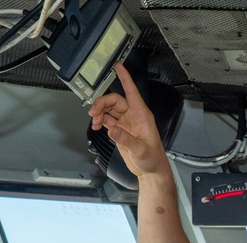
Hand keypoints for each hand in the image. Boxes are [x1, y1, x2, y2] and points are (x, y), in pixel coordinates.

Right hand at [88, 63, 168, 177]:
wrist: (150, 170)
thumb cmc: (152, 159)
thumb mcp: (141, 150)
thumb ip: (126, 140)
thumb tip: (112, 130)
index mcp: (142, 115)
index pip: (132, 91)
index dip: (125, 78)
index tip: (118, 66)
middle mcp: (133, 116)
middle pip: (114, 100)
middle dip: (102, 103)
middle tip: (94, 113)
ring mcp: (126, 122)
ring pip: (108, 109)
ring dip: (99, 112)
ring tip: (94, 122)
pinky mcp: (120, 130)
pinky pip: (106, 119)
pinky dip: (99, 121)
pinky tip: (96, 126)